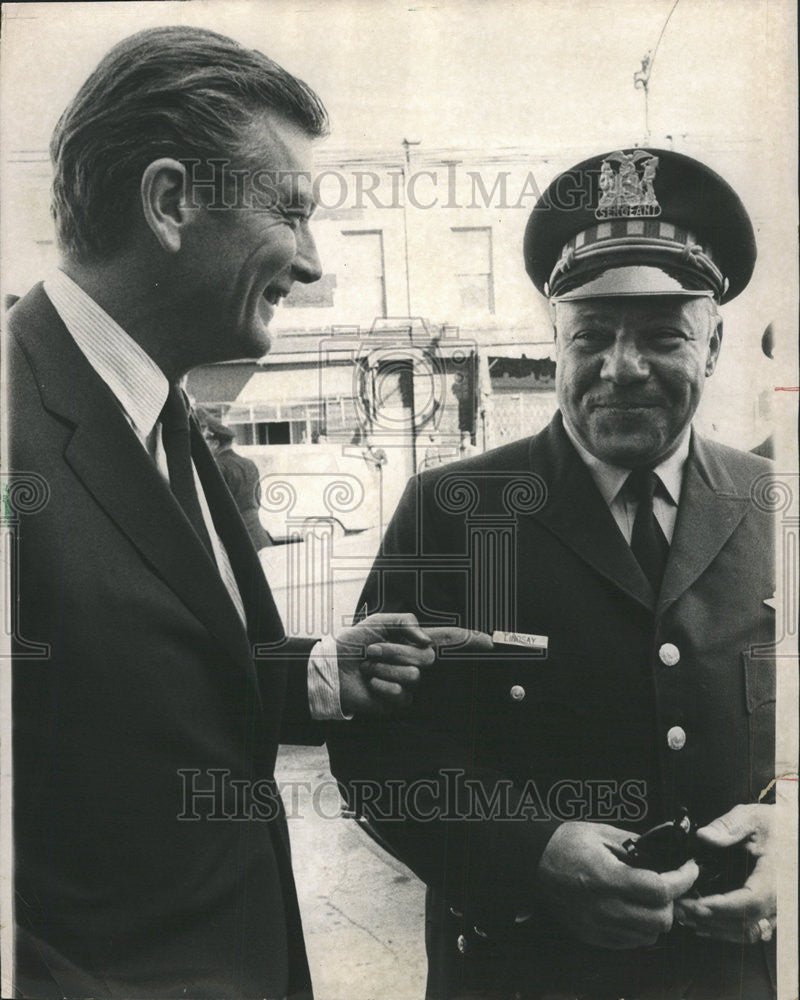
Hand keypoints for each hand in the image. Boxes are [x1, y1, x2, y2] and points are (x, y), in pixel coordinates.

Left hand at [336, 614, 492, 715]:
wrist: (334, 667)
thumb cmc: (355, 643)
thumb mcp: (380, 622)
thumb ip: (406, 622)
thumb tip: (426, 640)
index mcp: (416, 641)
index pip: (450, 640)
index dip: (471, 640)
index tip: (491, 642)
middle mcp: (418, 663)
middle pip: (428, 658)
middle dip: (395, 651)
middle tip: (372, 651)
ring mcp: (410, 684)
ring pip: (413, 675)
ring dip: (383, 669)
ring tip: (369, 668)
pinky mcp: (399, 702)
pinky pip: (400, 693)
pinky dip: (380, 685)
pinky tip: (371, 684)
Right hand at [536, 821, 698, 948]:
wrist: (532, 860)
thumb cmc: (565, 842)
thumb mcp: (601, 833)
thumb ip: (635, 844)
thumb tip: (664, 853)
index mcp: (607, 878)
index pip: (660, 889)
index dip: (683, 879)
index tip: (690, 868)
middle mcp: (604, 908)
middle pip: (660, 920)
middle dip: (671, 902)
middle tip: (668, 883)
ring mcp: (597, 926)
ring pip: (647, 936)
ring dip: (656, 917)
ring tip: (649, 898)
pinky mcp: (591, 936)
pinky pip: (628, 943)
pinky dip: (638, 929)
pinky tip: (632, 909)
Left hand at [674, 803, 775, 942]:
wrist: (794, 833)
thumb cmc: (776, 826)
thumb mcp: (752, 817)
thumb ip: (729, 826)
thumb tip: (704, 837)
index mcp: (776, 878)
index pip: (750, 902)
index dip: (721, 907)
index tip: (694, 903)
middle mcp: (781, 901)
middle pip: (745, 924)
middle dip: (710, 919)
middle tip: (679, 908)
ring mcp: (778, 911)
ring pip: (748, 934)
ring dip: (716, 929)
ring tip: (686, 916)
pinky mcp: (772, 914)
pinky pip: (752, 932)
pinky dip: (727, 931)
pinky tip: (705, 922)